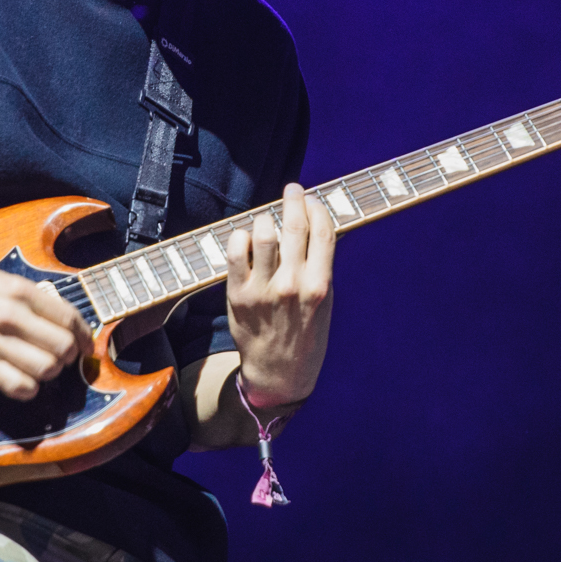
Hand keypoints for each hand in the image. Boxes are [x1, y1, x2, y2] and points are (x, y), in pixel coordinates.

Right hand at [0, 255, 91, 401]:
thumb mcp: (1, 281)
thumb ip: (32, 300)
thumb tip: (64, 323)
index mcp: (19, 291)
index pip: (68, 317)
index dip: (83, 335)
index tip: (84, 344)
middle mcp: (10, 315)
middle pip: (62, 347)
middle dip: (69, 356)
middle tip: (62, 357)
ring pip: (46, 369)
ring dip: (50, 373)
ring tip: (42, 367)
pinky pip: (19, 386)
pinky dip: (29, 388)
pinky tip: (24, 380)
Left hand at [224, 183, 334, 407]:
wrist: (278, 372)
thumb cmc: (305, 333)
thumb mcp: (325, 302)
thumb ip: (320, 266)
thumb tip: (316, 225)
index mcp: (320, 285)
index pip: (322, 231)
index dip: (317, 207)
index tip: (312, 198)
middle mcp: (293, 285)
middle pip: (294, 226)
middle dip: (293, 199)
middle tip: (291, 189)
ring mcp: (264, 289)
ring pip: (264, 232)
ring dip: (266, 218)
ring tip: (267, 219)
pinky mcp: (238, 294)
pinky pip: (236, 251)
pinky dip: (241, 236)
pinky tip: (246, 237)